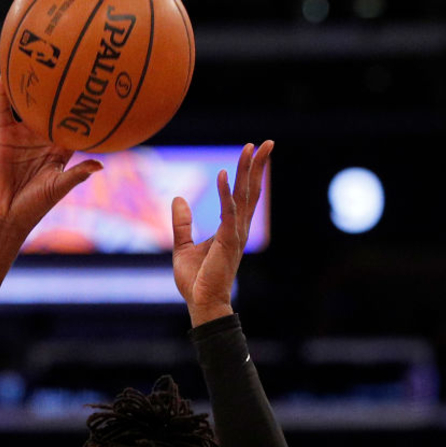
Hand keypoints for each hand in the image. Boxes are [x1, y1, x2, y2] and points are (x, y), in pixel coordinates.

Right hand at [0, 78, 102, 238]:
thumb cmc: (35, 205)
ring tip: (38, 59)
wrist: (6, 215)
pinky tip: (6, 74)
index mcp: (58, 151)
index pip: (72, 125)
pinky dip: (4, 93)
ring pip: (27, 106)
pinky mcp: (3, 135)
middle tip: (71, 64)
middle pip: (51, 110)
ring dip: (31, 85)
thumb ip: (78, 173)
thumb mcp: (59, 187)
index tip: (95, 91)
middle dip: (59, 90)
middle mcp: (41, 139)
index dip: (82, 110)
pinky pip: (3, 109)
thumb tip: (100, 165)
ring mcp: (22, 135)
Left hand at [172, 141, 272, 326]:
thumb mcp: (182, 246)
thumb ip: (182, 223)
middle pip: (251, 191)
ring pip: (244, 196)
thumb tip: (178, 198)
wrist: (201, 303)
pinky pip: (227, 211)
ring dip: (247, 171)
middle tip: (267, 143)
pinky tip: (223, 173)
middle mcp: (238, 229)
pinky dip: (225, 192)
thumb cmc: (196, 281)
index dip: (248, 174)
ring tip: (251, 148)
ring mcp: (235, 234)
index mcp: (231, 230)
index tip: (253, 152)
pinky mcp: (226, 241)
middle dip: (258, 166)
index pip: (243, 196)